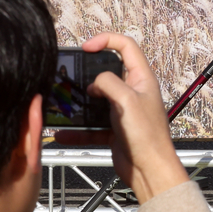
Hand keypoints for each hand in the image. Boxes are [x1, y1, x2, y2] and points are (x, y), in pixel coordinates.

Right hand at [55, 33, 188, 203]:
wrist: (150, 170)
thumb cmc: (147, 135)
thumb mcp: (127, 101)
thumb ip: (109, 83)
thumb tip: (94, 82)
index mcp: (142, 78)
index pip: (126, 46)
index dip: (106, 40)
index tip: (86, 46)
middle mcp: (132, 92)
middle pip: (107, 73)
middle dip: (87, 73)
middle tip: (70, 75)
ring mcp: (122, 111)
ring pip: (96, 100)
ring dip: (79, 103)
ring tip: (62, 104)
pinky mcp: (114, 129)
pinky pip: (91, 126)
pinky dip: (77, 130)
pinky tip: (62, 134)